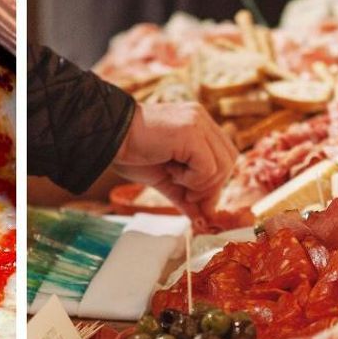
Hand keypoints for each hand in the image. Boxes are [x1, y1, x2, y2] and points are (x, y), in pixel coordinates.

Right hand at [113, 100, 236, 224]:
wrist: (108, 139)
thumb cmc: (131, 153)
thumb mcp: (166, 178)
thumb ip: (187, 195)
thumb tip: (202, 219)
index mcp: (198, 125)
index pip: (224, 155)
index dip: (214, 181)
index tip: (194, 199)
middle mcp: (201, 119)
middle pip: (229, 160)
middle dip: (211, 186)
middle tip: (187, 195)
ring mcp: (197, 122)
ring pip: (222, 165)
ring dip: (200, 184)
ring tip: (175, 179)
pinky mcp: (190, 132)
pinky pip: (208, 167)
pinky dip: (193, 179)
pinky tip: (171, 172)